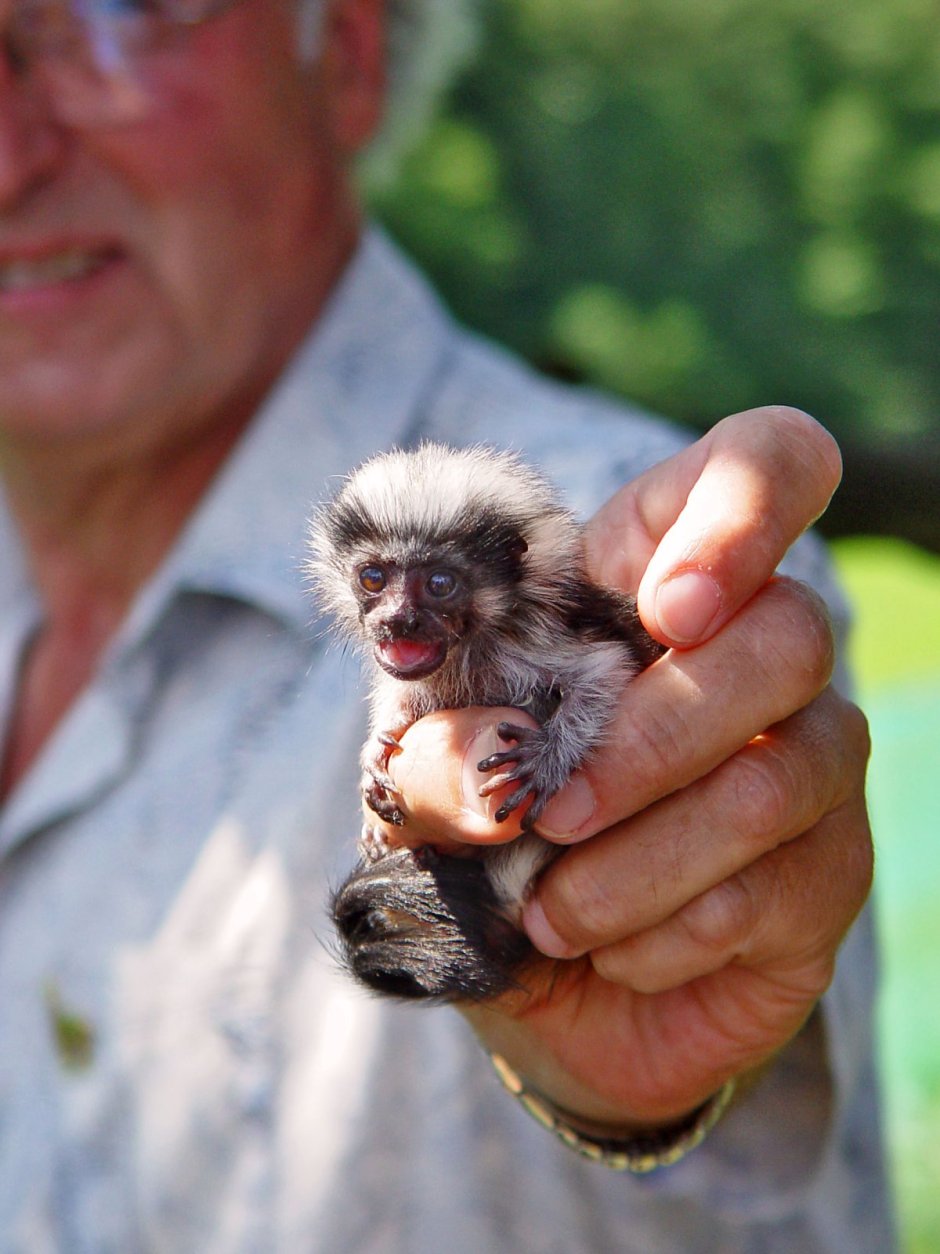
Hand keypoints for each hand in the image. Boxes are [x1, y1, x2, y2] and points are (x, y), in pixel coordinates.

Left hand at [382, 407, 873, 1129]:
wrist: (548, 982)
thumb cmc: (494, 844)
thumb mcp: (438, 780)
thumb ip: (438, 743)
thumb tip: (461, 748)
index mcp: (656, 585)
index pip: (766, 466)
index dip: (745, 507)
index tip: (669, 607)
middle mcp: (760, 656)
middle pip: (787, 633)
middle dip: (654, 740)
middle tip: (555, 813)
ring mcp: (809, 760)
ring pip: (776, 778)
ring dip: (641, 862)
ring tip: (553, 916)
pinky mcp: (828, 870)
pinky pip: (776, 888)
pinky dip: (667, 932)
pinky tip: (612, 952)